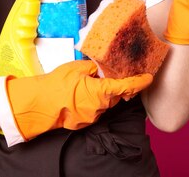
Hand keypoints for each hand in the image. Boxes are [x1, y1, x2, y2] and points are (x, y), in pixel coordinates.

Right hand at [2, 60, 152, 141]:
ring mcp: (93, 116)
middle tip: (113, 74)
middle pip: (117, 95)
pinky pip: (95, 109)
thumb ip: (93, 67)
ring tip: (89, 83)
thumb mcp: (76, 68)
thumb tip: (101, 67)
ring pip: (106, 103)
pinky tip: (81, 94)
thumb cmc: (56, 85)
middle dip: (117, 86)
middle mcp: (101, 106)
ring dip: (103, 93)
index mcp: (102, 92)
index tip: (148, 77)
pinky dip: (93, 101)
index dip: (140, 82)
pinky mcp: (85, 122)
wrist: (39, 105)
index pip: (127, 87)